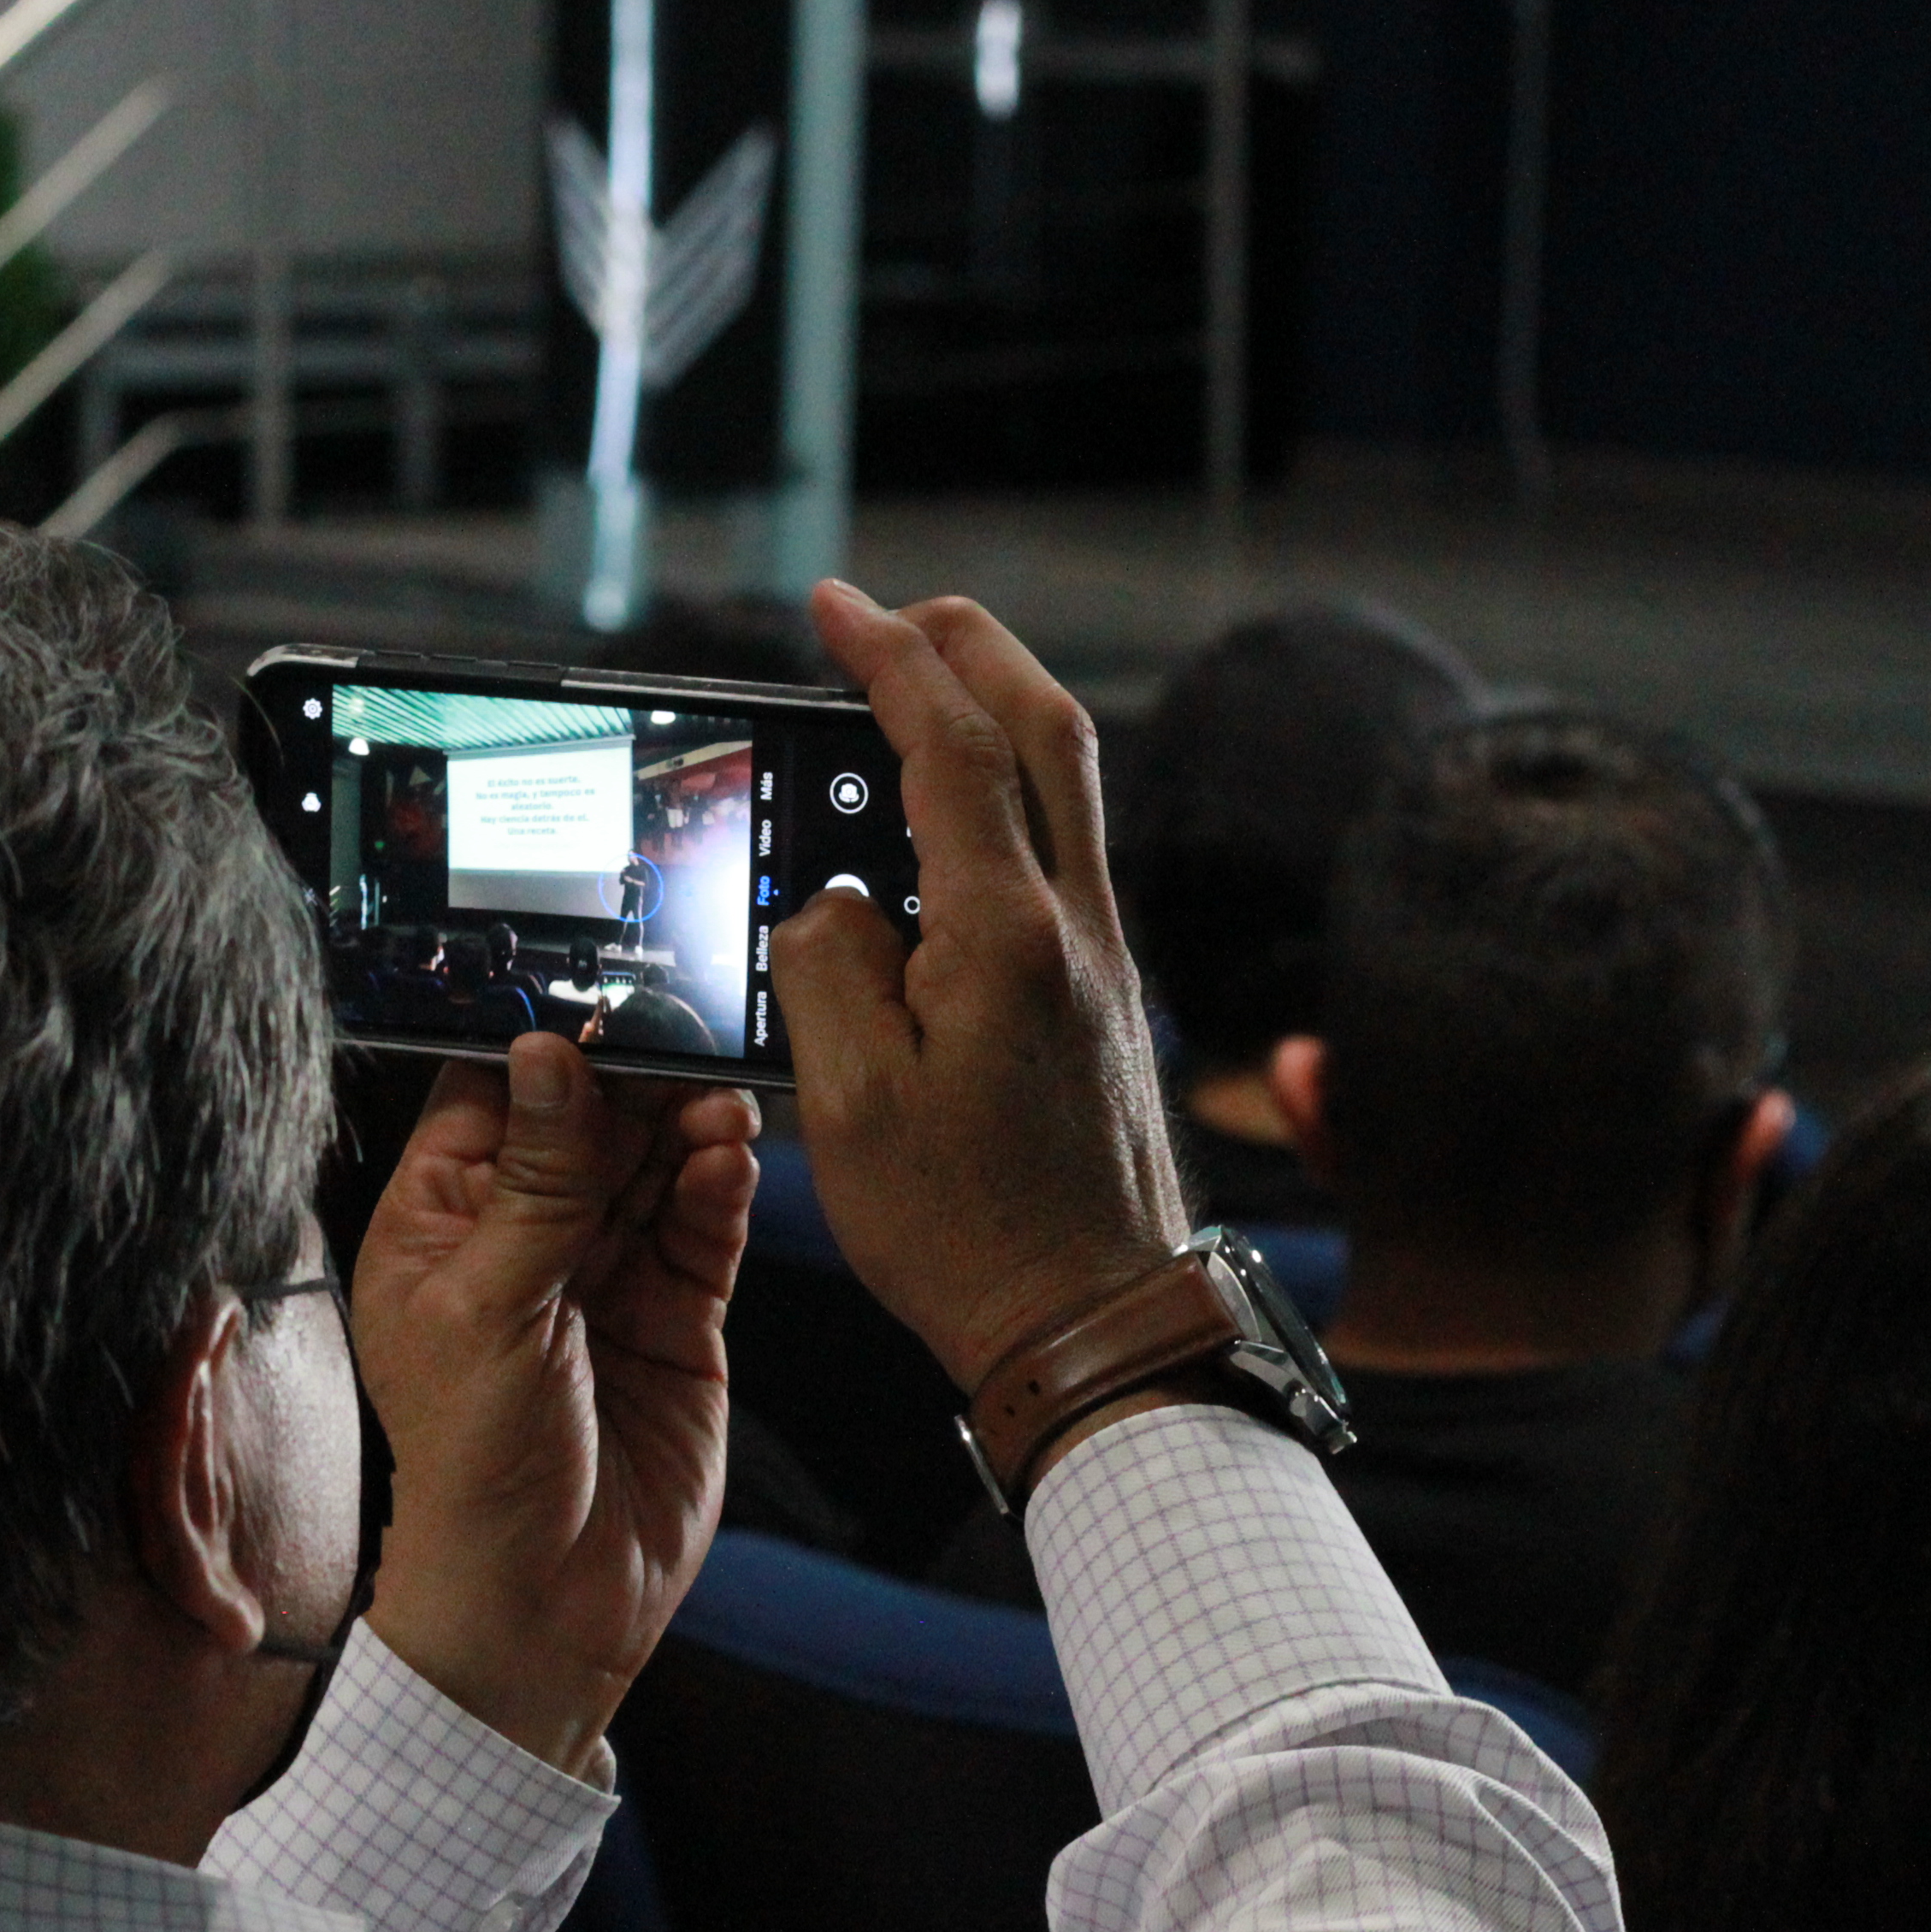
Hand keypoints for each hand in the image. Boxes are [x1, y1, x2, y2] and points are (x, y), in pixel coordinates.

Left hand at [351, 1038, 760, 1774]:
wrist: (544, 1608)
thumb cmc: (474, 1472)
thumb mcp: (491, 1306)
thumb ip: (538, 1179)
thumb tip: (548, 1052)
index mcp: (439, 1227)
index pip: (492, 1101)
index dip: (544, 1046)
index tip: (597, 991)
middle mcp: (522, 1243)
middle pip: (586, 1124)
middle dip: (634, 1079)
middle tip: (685, 1031)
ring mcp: (603, 1279)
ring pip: (652, 1169)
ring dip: (685, 1128)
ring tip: (718, 1099)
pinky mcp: (676, 1320)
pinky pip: (700, 1231)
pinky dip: (718, 1191)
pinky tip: (730, 1157)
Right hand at [772, 582, 1188, 1387]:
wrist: (1095, 1323)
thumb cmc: (971, 1234)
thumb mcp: (851, 1104)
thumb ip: (826, 967)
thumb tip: (832, 899)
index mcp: (1006, 934)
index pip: (951, 745)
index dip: (889, 658)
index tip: (836, 608)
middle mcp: (1074, 925)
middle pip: (1046, 726)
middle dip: (969, 646)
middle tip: (893, 617)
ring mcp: (1103, 958)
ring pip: (1066, 782)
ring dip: (995, 711)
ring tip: (912, 695)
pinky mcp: (1104, 997)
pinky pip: (1058, 850)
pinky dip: (1005, 794)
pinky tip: (947, 823)